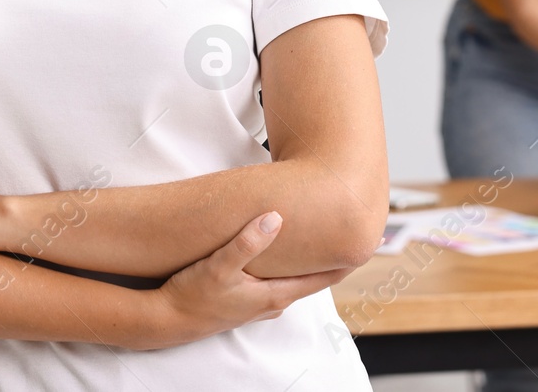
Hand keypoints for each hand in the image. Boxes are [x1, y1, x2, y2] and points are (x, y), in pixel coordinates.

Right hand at [138, 211, 350, 348]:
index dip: (346, 260)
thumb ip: (247, 242)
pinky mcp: (245, 300)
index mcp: (275, 295)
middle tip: (351, 234)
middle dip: (332, 258)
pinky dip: (288, 266)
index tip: (371, 241)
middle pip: (313, 277)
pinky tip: (283, 253)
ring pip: (294, 279)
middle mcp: (272, 302)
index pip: (323, 277)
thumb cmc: (192, 295)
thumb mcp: (219, 266)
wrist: (165, 320)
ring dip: (310, 262)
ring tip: (324, 240)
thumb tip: (275, 218)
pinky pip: (277, 280)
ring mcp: (259, 303)